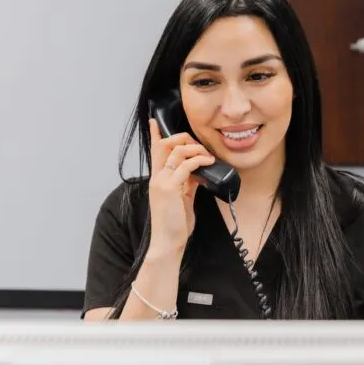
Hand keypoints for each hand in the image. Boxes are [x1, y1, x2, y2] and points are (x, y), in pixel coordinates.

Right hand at [147, 118, 214, 254]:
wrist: (168, 243)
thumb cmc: (175, 224)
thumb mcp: (183, 199)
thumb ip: (188, 183)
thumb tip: (199, 171)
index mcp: (158, 179)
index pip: (154, 151)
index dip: (155, 134)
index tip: (155, 121)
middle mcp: (157, 177)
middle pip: (164, 144)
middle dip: (183, 138)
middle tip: (199, 146)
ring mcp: (161, 181)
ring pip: (175, 150)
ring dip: (194, 148)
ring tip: (207, 156)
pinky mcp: (169, 188)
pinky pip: (185, 165)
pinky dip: (199, 160)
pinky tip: (208, 163)